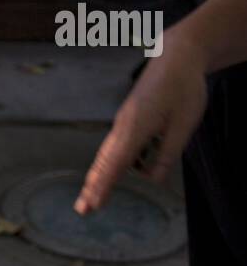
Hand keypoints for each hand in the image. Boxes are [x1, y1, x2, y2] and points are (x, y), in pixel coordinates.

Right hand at [75, 34, 207, 213]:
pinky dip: (106, 165)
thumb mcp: (184, 124)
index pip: (117, 163)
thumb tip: (153, 180)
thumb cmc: (184, 87)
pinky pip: (113, 147)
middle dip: (92, 187)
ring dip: (95, 178)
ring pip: (105, 155)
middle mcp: (123, 127)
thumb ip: (167, 154)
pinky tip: (109, 177)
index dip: (106, 185)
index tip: (95, 205)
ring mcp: (123, 123)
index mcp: (136, 127)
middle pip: (104, 162)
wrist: (177, 54)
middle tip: (81, 210)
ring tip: (87, 199)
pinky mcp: (127, 120)